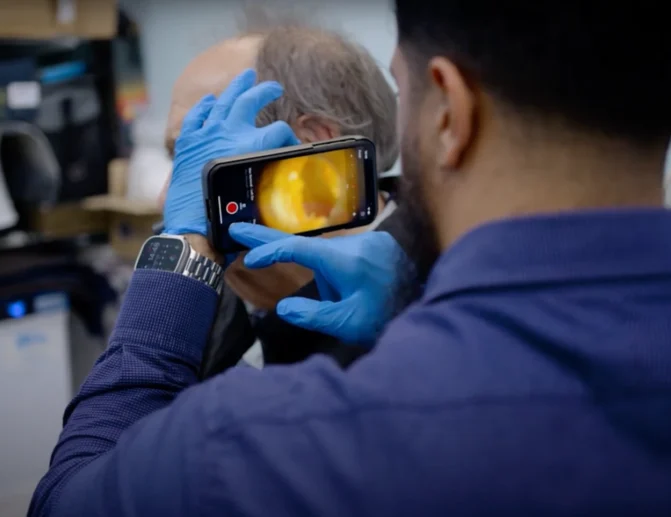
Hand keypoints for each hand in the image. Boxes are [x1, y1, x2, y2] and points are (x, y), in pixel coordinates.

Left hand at [163, 69, 299, 237]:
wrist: (195, 227)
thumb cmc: (231, 218)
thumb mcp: (260, 196)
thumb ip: (273, 179)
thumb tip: (285, 177)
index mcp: (252, 145)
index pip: (279, 130)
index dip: (289, 136)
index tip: (291, 146)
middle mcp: (229, 133)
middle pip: (250, 101)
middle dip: (264, 91)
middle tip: (273, 86)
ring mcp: (206, 135)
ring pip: (222, 101)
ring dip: (235, 87)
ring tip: (245, 77)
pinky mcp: (188, 144)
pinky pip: (196, 117)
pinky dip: (203, 107)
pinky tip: (209, 101)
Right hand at [229, 223, 407, 345]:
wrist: (430, 310)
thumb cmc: (391, 316)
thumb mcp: (349, 323)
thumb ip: (315, 315)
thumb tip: (285, 308)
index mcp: (346, 260)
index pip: (297, 249)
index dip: (268, 250)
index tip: (246, 256)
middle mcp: (356, 244)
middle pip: (306, 242)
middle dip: (271, 239)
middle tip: (239, 231)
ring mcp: (369, 243)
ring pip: (330, 260)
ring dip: (329, 283)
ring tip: (352, 307)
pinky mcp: (378, 247)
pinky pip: (347, 259)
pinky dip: (341, 277)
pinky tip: (358, 296)